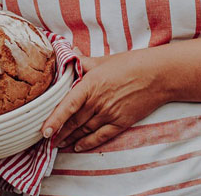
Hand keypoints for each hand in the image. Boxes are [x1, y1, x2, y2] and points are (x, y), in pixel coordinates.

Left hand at [40, 49, 171, 151]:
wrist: (157, 75)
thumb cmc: (130, 64)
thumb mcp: (103, 61)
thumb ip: (83, 62)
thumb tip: (69, 53)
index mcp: (90, 85)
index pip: (68, 106)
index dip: (55, 119)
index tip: (44, 130)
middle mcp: (98, 102)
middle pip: (74, 121)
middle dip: (59, 132)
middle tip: (46, 139)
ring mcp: (110, 114)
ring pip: (85, 130)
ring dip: (70, 139)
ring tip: (58, 144)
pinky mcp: (121, 122)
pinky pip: (101, 136)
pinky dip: (88, 143)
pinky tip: (78, 147)